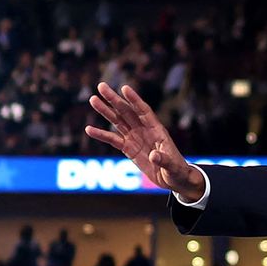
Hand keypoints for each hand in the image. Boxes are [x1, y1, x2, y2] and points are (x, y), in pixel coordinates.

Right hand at [85, 83, 203, 201]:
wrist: (173, 179)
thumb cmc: (177, 170)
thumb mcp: (173, 166)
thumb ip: (163, 160)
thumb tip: (153, 156)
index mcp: (157, 129)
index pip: (144, 111)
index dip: (134, 100)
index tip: (124, 88)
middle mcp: (144, 130)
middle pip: (127, 111)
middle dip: (114, 99)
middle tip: (101, 86)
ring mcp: (135, 138)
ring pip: (118, 121)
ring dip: (105, 111)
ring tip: (93, 99)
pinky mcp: (128, 149)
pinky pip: (113, 140)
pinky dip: (101, 135)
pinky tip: (89, 129)